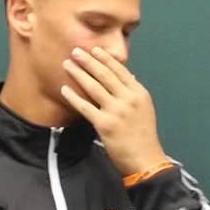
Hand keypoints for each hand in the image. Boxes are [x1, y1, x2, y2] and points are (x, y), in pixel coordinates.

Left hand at [59, 46, 169, 175]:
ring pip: (94, 87)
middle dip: (88, 61)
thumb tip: (128, 76)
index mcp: (138, 93)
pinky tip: (64, 89)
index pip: (120, 70)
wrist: (145, 159)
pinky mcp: (104, 124)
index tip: (94, 50)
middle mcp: (127, 99)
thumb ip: (133, 92)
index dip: (105, 58)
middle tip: (76, 51)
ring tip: (67, 64)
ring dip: (79, 73)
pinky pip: (85, 107)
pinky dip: (74, 97)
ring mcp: (116, 111)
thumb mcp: (144, 109)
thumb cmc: (143, 135)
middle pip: (105, 74)